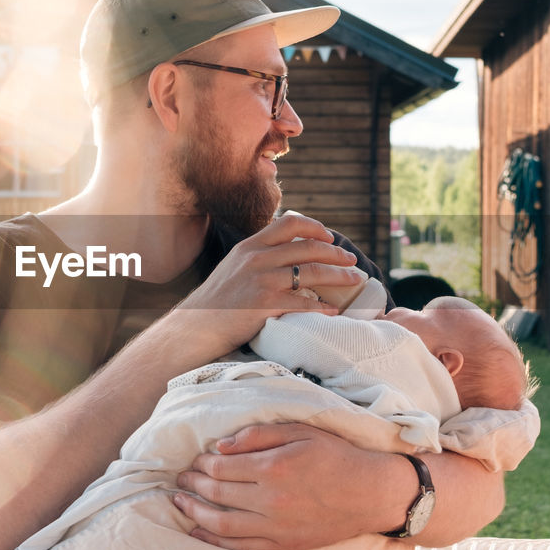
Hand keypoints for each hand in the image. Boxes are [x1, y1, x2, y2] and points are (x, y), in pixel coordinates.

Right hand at [168, 213, 367, 358]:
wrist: (196, 326)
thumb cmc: (217, 301)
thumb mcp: (233, 267)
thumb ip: (257, 256)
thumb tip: (286, 253)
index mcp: (250, 246)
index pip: (289, 223)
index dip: (315, 227)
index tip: (330, 237)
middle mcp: (256, 258)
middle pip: (308, 247)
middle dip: (336, 253)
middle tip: (351, 260)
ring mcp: (261, 280)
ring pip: (311, 271)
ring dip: (339, 276)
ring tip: (354, 280)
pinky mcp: (264, 305)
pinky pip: (303, 303)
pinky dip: (323, 306)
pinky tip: (334, 309)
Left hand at [171, 422, 402, 549]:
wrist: (370, 494)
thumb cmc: (336, 456)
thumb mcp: (300, 432)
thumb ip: (258, 435)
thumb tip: (221, 445)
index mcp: (274, 468)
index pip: (222, 467)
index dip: (203, 462)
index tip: (195, 458)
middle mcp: (271, 500)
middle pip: (217, 493)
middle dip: (193, 484)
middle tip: (181, 477)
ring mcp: (276, 527)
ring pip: (222, 523)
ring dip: (195, 513)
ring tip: (180, 502)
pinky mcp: (283, 546)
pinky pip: (240, 547)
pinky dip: (215, 540)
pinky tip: (198, 532)